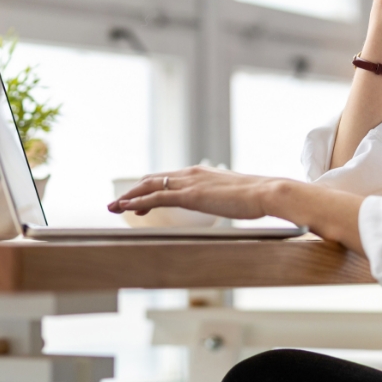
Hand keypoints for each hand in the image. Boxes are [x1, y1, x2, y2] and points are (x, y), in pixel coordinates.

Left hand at [107, 165, 277, 220]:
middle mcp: (191, 174)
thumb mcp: (233, 195)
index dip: (148, 188)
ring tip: (114, 206)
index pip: (167, 179)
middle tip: (117, 203)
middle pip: (153, 180)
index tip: (136, 200)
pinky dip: (139, 202)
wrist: (267, 192)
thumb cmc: (256, 197)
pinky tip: (128, 208)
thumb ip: (222, 196)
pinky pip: (157, 198)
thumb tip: (225, 203)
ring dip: (129, 197)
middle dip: (132, 191)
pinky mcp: (190, 195)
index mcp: (200, 173)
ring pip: (150, 187)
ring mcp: (189, 183)